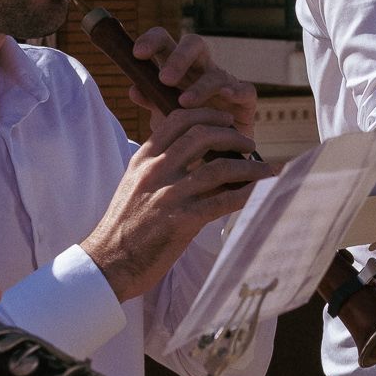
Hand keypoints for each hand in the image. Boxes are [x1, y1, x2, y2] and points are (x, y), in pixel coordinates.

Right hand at [81, 106, 272, 301]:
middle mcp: (156, 171)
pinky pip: (223, 201)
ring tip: (267, 169)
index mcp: (144, 159)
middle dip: (232, 135)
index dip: (207, 114)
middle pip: (202, 136)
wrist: (108, 262)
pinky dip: (247, 194)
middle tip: (249, 142)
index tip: (225, 119)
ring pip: (219, 167)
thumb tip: (191, 159)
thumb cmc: (123, 227)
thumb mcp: (134, 185)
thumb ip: (158, 168)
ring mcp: (169, 194)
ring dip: (249, 166)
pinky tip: (261, 193)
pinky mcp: (182, 220)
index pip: (177, 120)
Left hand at [132, 28, 256, 142]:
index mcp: (177, 67)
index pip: (164, 42)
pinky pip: (244, 90)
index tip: (138, 54)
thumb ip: (151, 101)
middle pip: (194, 44)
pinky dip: (236, 91)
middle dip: (179, 58)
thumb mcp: (163, 116)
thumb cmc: (185, 128)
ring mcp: (224, 81)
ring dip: (199, 86)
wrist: (214, 155)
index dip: (152, 41)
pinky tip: (226, 96)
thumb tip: (134, 90)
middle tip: (166, 79)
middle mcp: (201, 68)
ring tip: (184, 103)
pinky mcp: (244, 100)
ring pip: (215, 73)